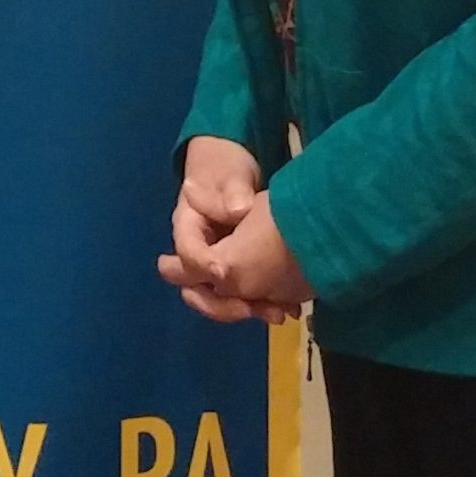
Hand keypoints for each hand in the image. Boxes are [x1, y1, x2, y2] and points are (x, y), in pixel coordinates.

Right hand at [157, 136, 295, 324]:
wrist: (233, 163)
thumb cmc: (224, 164)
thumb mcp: (228, 173)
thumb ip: (232, 191)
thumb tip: (239, 210)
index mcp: (187, 226)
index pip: (187, 255)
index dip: (204, 267)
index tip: (225, 273)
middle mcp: (198, 251)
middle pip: (197, 288)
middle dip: (224, 303)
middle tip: (252, 308)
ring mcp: (217, 261)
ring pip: (222, 297)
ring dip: (248, 308)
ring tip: (280, 312)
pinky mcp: (237, 267)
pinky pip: (243, 293)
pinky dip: (262, 303)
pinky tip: (288, 308)